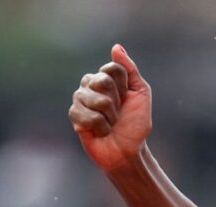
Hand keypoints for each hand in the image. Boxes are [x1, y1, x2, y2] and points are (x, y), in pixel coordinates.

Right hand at [69, 44, 152, 171]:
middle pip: (103, 81)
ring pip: (97, 100)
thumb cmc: (135, 124)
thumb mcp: (141, 93)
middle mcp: (90, 84)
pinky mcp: (74, 115)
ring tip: (109, 124)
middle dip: (116, 102)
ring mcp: (80, 99)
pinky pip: (88, 116)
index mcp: (105, 77)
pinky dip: (100, 127)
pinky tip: (100, 131)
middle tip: (117, 114)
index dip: (124, 87)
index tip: (127, 99)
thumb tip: (116, 47)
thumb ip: (129, 69)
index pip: (113, 68)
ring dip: (110, 117)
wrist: (128, 151)